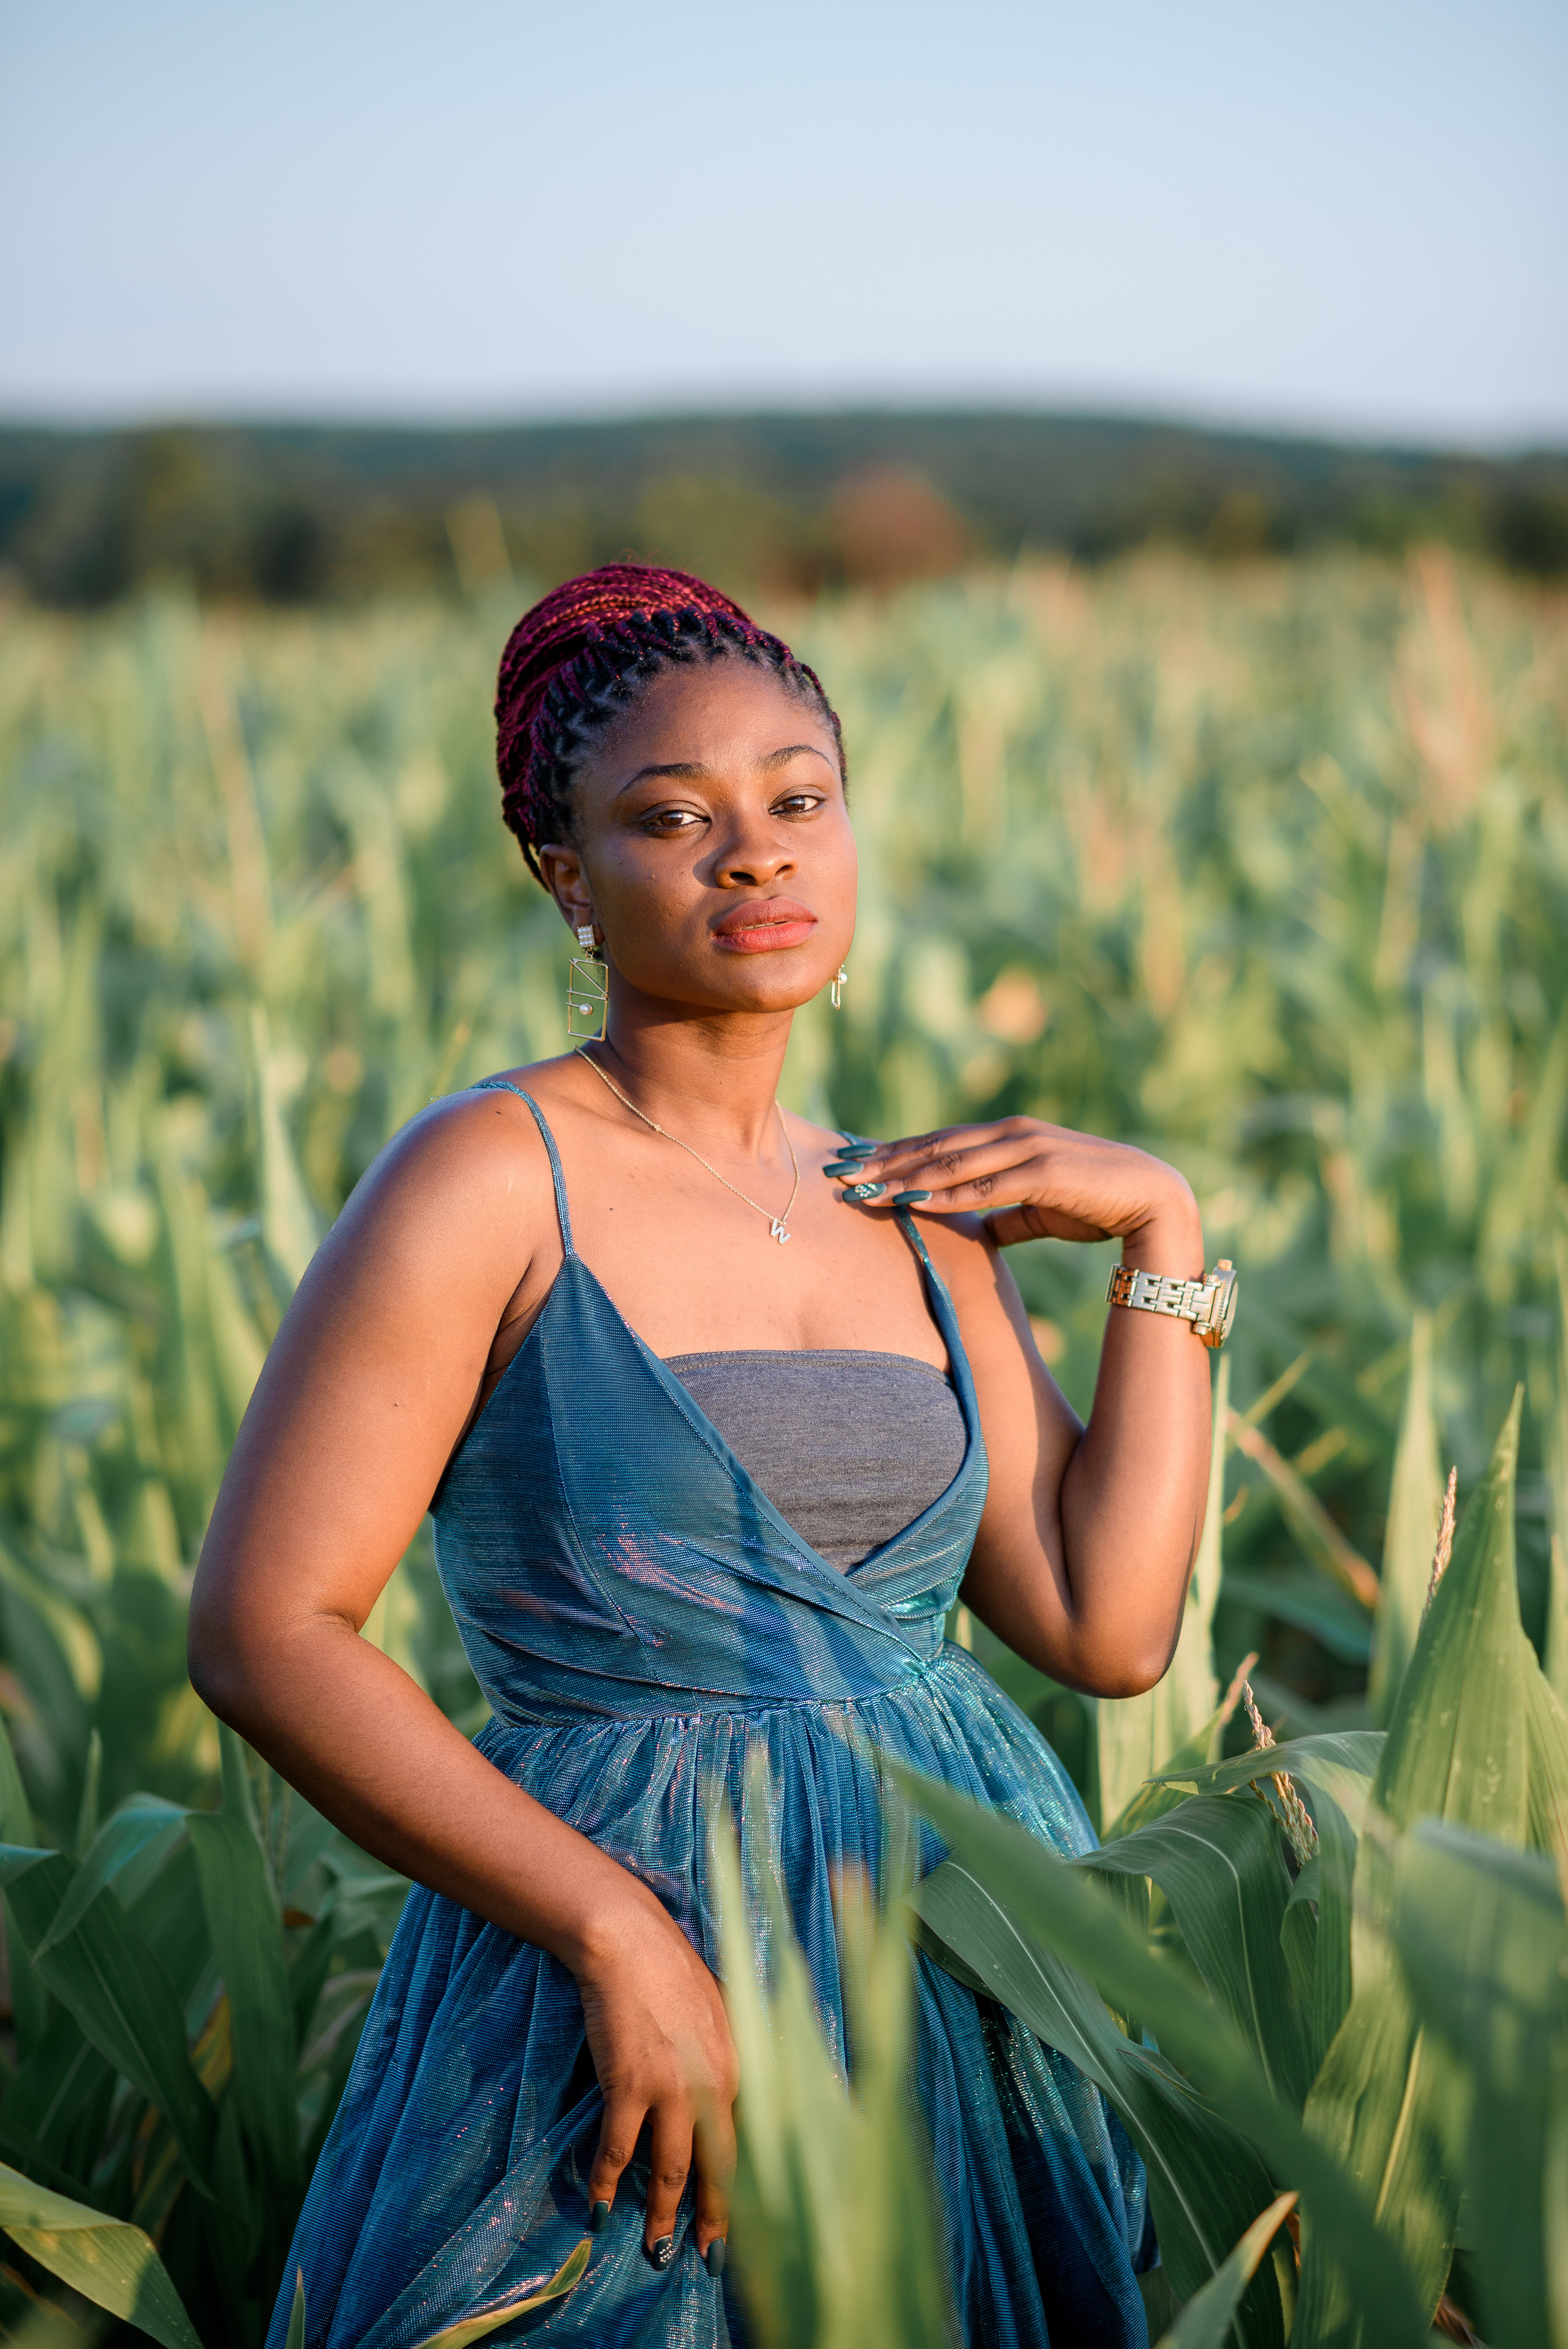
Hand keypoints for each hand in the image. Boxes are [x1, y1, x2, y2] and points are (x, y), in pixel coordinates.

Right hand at [574, 1885, 738, 2270]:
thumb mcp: (721, 2017)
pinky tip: (599, 2210)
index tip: (744, 2222)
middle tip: (708, 2260)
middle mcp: (713, 2086)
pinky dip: (605, 2184)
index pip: (750, 2145)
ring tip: (655, 2251)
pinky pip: (616, 2150)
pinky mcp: (627, 2085)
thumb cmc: (673, 1974)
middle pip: (717, 2167)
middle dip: (713, 2220)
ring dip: (661, 2215)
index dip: (745, 2188)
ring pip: (669, 2170)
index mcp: (740, 2069)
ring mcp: (670, 2088)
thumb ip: (726, 2064)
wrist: (630, 1944)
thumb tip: (727, 2105)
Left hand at [834, 1115, 1200, 1256]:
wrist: (1155, 1201)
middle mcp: (1012, 1135)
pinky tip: (912, 1204)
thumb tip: (979, 1227)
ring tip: (861, 1188)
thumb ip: (1007, 1212)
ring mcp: (1028, 1149)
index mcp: (1008, 1137)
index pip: (939, 1143)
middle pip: (934, 1147)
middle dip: (882, 1160)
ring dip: (903, 1176)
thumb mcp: (1039, 1208)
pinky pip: (985, 1187)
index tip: (851, 1163)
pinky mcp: (1045, 1173)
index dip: (893, 1152)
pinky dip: (946, 1194)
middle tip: (836, 1172)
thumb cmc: (1097, 1204)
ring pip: (952, 1163)